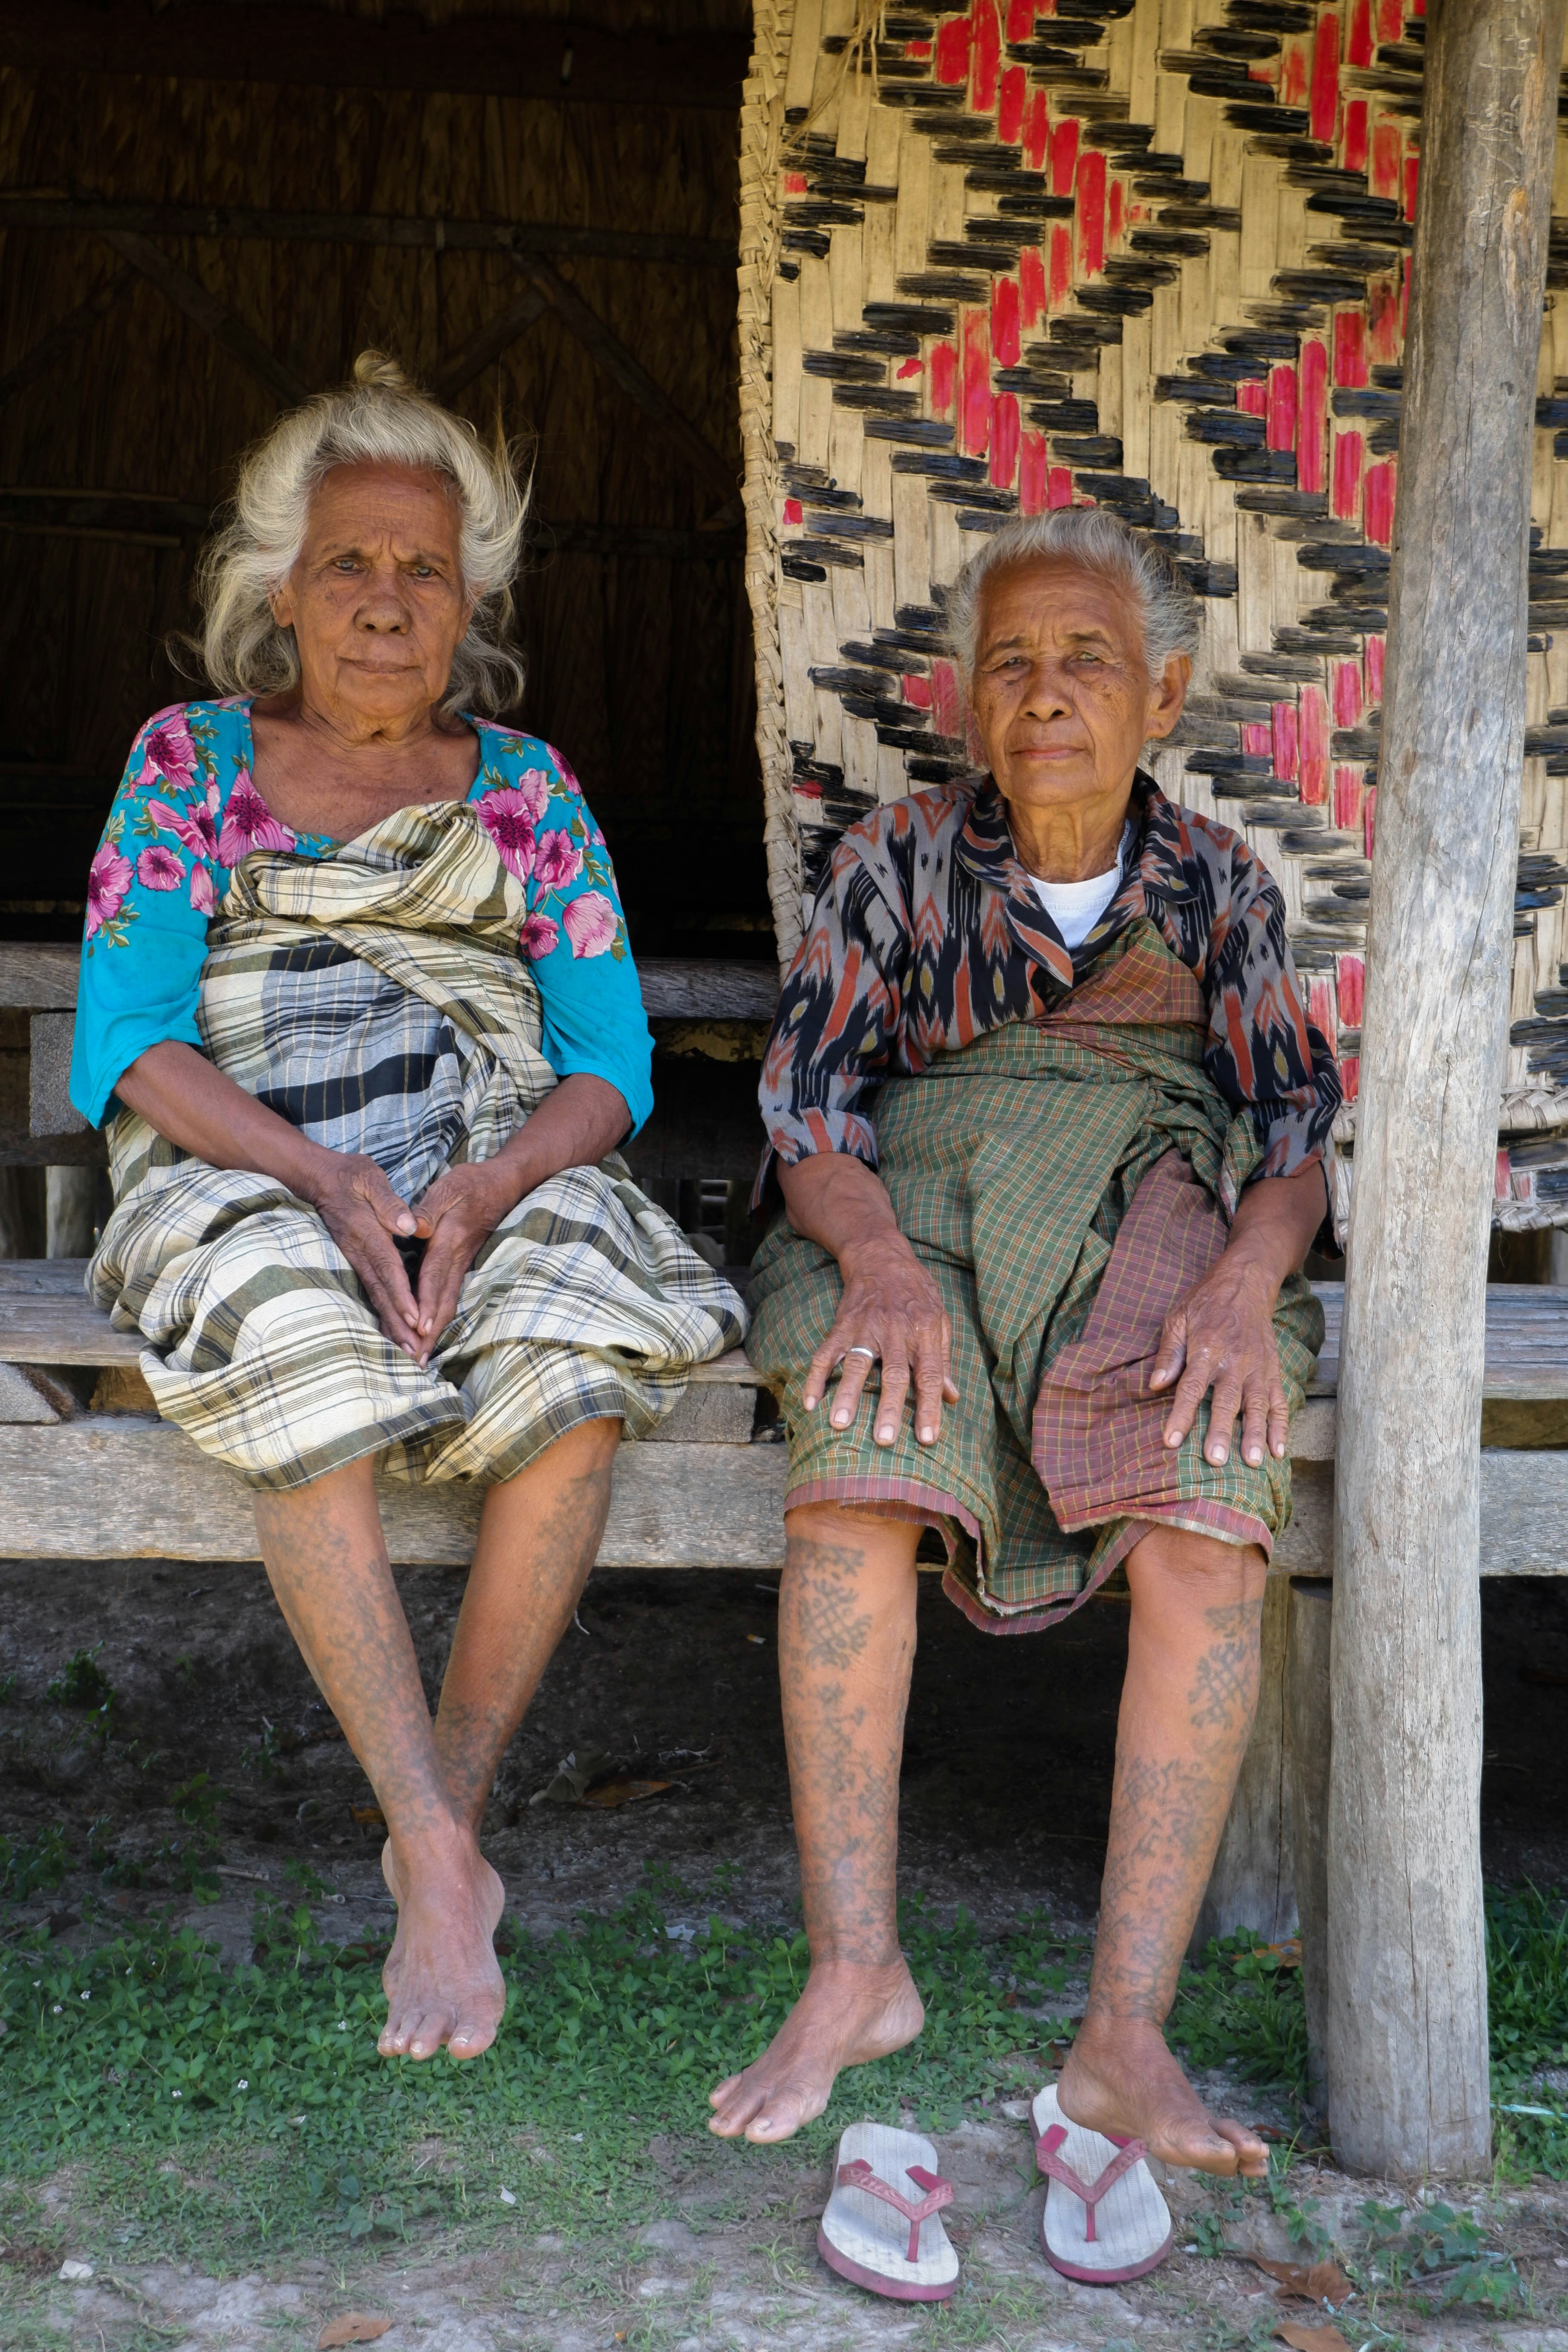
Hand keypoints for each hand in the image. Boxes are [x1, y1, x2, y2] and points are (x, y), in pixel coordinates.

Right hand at [300, 1151, 425, 1360]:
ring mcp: (355, 1259)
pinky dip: (383, 1312)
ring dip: (391, 1325)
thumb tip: (409, 1225)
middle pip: (381, 1292)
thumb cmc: (350, 1176)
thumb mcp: (370, 1178)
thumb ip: (389, 1202)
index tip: (416, 1318)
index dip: (401, 1294)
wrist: (319, 1178)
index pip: (388, 1268)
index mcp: (368, 1233)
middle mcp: (360, 1252)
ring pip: (375, 1297)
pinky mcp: (354, 1261)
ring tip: (406, 1352)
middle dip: (398, 1323)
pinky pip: (371, 1291)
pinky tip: (392, 1331)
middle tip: (414, 1352)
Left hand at [408, 1161, 517, 1354]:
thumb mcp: (449, 1186)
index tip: (420, 1327)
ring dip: (435, 1332)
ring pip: (449, 1304)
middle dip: (430, 1332)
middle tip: (417, 1360)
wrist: (504, 1186)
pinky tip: (430, 1335)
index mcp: (450, 1239)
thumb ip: (431, 1208)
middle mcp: (457, 1258)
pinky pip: (449, 1297)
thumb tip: (417, 1229)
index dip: (427, 1301)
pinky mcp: (462, 1266)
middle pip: (443, 1301)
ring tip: (422, 1358)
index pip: (435, 1274)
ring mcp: (462, 1265)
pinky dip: (439, 1318)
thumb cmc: (472, 1184)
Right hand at [803, 1230, 957, 1446]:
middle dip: (889, 1408)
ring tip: (839, 1424)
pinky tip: (809, 1401)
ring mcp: (866, 1327)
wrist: (881, 1257)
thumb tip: (952, 1398)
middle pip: (894, 1374)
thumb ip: (944, 1360)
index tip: (927, 1438)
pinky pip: (827, 1352)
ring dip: (848, 1394)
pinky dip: (816, 1377)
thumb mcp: (939, 1320)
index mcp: (924, 1333)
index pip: (930, 1375)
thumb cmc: (916, 1293)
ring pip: (858, 1364)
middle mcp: (896, 1331)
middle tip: (883, 1440)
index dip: (929, 1407)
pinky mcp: (842, 1325)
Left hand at [1151, 1248, 1285, 1469]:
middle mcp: (1235, 1361)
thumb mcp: (1178, 1319)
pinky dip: (1281, 1426)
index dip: (1180, 1415)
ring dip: (1256, 1435)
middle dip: (1222, 1432)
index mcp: (1207, 1349)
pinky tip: (1280, 1451)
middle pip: (1228, 1402)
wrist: (1245, 1282)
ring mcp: (1258, 1367)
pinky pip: (1279, 1401)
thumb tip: (1155, 1384)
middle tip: (1216, 1461)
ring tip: (1254, 1463)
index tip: (1170, 1441)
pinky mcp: (1273, 1369)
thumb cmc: (1205, 1304)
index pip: (1191, 1388)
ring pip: (1257, 1405)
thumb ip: (1169, 1354)